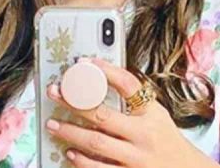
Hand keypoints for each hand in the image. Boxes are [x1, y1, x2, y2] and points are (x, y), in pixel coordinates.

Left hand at [45, 58, 218, 167]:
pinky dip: (82, 161)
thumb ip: (134, 101)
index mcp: (151, 114)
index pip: (128, 85)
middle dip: (74, 103)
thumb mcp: (157, 114)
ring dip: (71, 133)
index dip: (107, 71)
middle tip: (56, 93)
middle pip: (103, 116)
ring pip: (97, 144)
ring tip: (53, 124)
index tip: (86, 62)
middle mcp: (144, 135)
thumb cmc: (166, 140)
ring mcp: (136, 158)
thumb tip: (101, 79)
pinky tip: (70, 153)